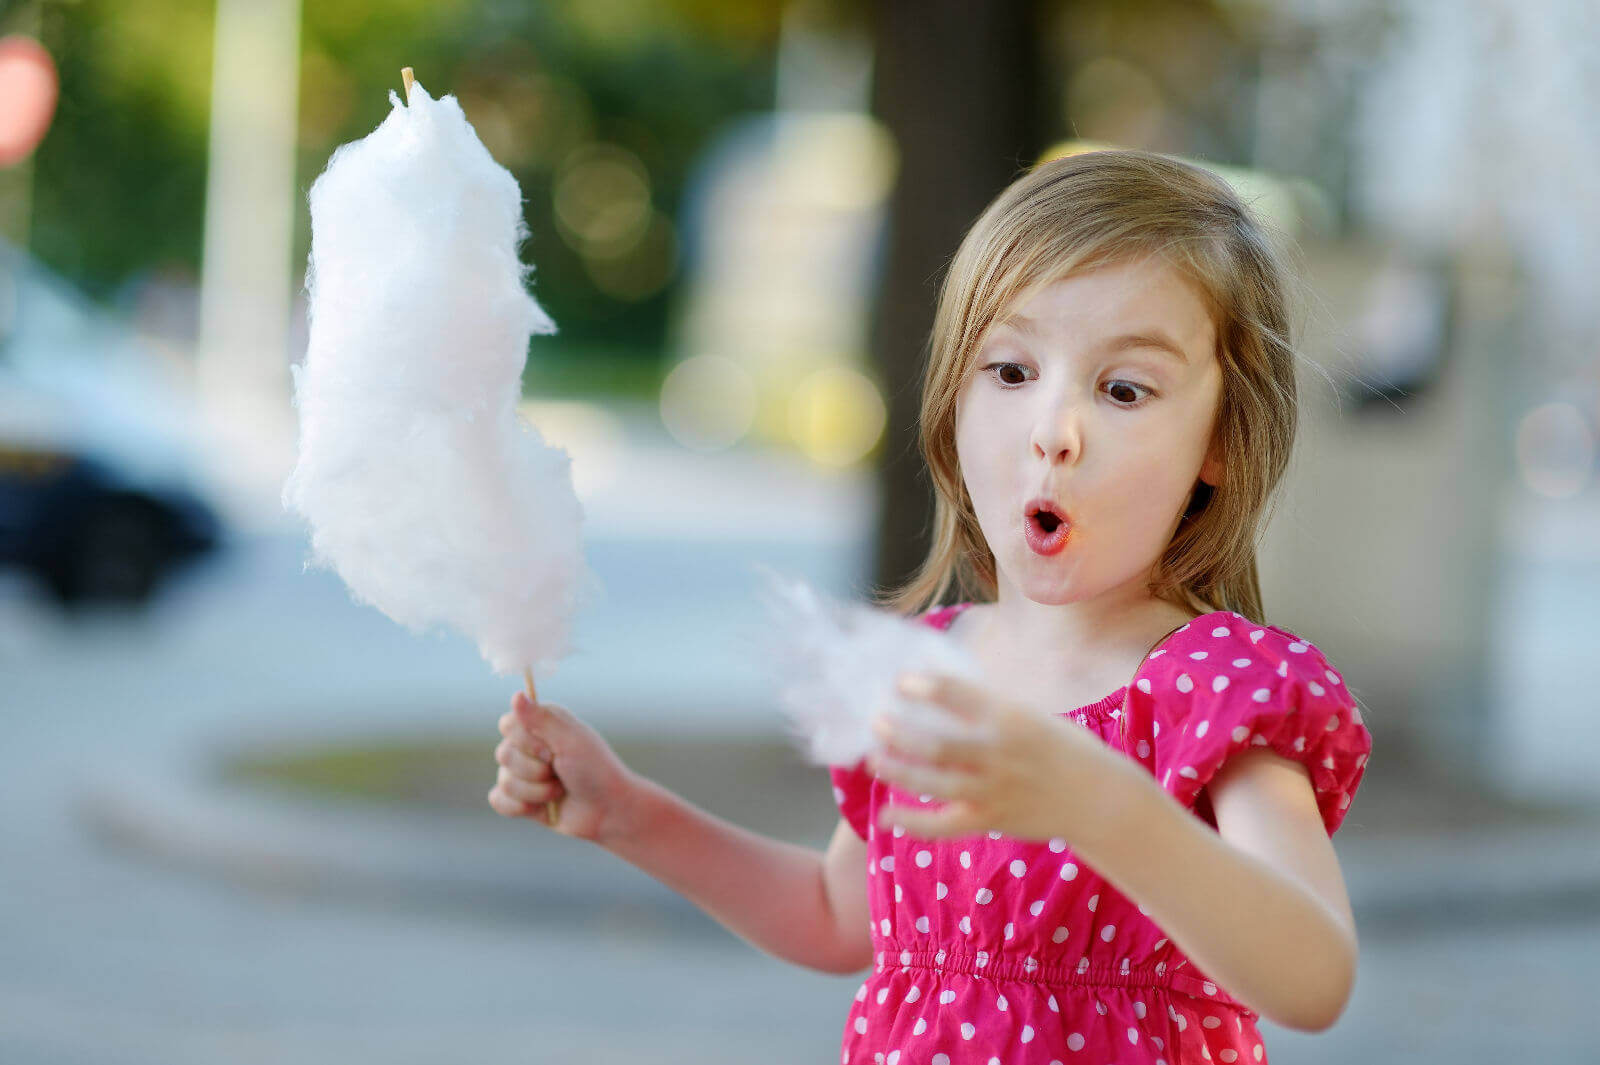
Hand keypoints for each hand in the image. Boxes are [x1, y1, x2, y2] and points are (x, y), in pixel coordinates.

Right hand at [488, 691, 641, 844]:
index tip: (551, 749)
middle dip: (535, 770)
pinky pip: (499, 801)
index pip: (507, 724)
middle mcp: (530, 746)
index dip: (525, 741)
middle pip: (503, 754)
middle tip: (561, 772)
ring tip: (559, 791)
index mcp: (542, 724)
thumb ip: (541, 719)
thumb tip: (516, 695)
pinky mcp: (521, 799)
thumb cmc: (596, 771)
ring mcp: (524, 774)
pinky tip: (541, 809)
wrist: (608, 811)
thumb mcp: (571, 741)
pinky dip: (521, 807)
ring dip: (536, 792)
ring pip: (504, 781)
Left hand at [867, 671, 1123, 844]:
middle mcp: (1000, 753)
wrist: (1099, 798)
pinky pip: (944, 825)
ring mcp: (994, 789)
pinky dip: (913, 823)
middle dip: (902, 733)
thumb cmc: (1062, 748)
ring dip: (900, 772)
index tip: (900, 681)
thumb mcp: (1030, 716)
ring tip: (874, 759)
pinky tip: (886, 815)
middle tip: (876, 721)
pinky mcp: (992, 819)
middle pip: (939, 744)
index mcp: (1011, 718)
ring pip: (936, 783)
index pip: (960, 695)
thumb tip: (939, 694)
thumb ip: (989, 709)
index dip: (926, 686)